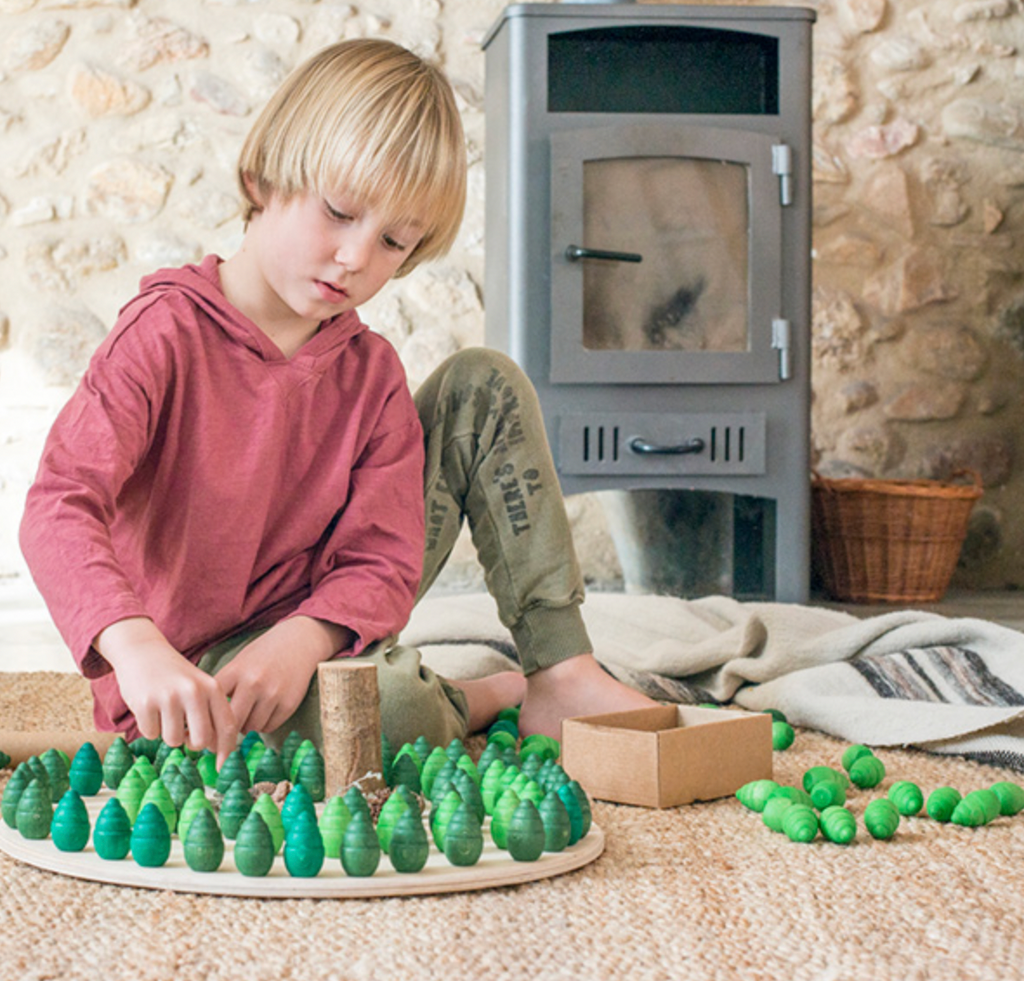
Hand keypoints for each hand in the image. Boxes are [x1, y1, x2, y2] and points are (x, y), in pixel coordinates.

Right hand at [95, 618, 237, 764]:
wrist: (143, 651)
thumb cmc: (175, 676)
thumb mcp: (200, 686)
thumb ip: (211, 713)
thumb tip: (216, 748)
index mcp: (212, 687)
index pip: (227, 726)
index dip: (226, 750)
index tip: (222, 767)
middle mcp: (193, 691)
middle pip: (201, 740)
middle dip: (192, 745)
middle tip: (184, 733)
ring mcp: (169, 697)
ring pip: (174, 741)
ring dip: (168, 734)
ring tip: (166, 712)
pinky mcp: (146, 703)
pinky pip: (151, 734)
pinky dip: (150, 727)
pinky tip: (151, 707)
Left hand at [215, 616, 353, 735]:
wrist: (298, 642)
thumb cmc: (262, 655)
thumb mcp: (238, 664)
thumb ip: (224, 688)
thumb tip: (207, 719)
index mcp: (235, 672)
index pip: (213, 706)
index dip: (208, 720)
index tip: (208, 726)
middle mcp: (253, 683)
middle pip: (232, 723)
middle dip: (229, 728)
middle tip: (229, 726)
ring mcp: (273, 694)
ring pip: (251, 728)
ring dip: (249, 725)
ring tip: (251, 713)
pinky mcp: (289, 703)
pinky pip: (269, 727)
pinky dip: (265, 724)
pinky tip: (266, 710)